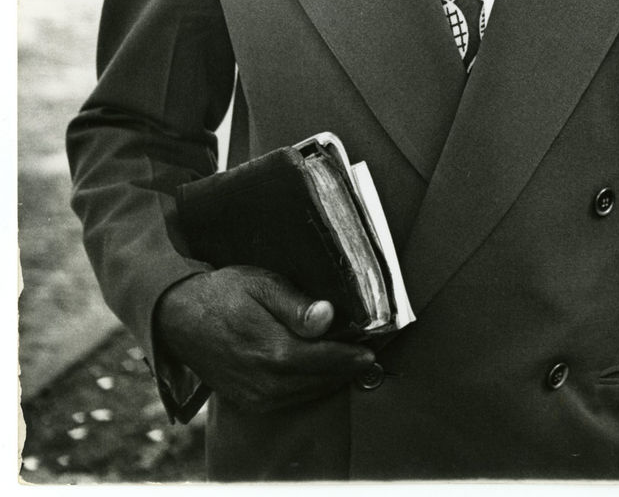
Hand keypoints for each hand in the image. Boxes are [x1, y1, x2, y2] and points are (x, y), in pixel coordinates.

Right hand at [154, 266, 378, 413]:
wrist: (178, 317)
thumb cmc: (224, 294)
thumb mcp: (262, 285)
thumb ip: (297, 305)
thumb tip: (328, 317)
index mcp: (274, 351)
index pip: (328, 360)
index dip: (353, 355)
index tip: (374, 347)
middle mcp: (265, 381)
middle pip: (321, 380)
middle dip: (347, 368)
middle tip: (370, 354)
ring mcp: (254, 395)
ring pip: (306, 393)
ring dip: (331, 380)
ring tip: (351, 363)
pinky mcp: (246, 400)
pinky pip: (287, 400)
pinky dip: (308, 388)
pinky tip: (320, 374)